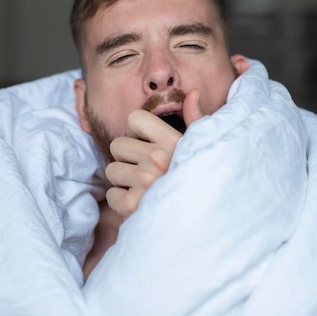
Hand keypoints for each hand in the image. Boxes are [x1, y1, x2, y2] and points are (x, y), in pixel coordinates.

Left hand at [105, 89, 202, 218]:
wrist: (205, 223)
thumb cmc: (200, 180)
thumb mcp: (201, 147)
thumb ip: (195, 119)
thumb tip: (192, 92)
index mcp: (173, 141)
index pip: (134, 118)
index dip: (136, 131)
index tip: (147, 145)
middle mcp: (158, 159)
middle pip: (117, 145)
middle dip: (128, 159)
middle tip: (147, 172)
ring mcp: (145, 182)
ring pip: (111, 171)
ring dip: (124, 181)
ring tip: (146, 189)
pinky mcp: (133, 205)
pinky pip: (111, 195)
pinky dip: (122, 202)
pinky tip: (141, 205)